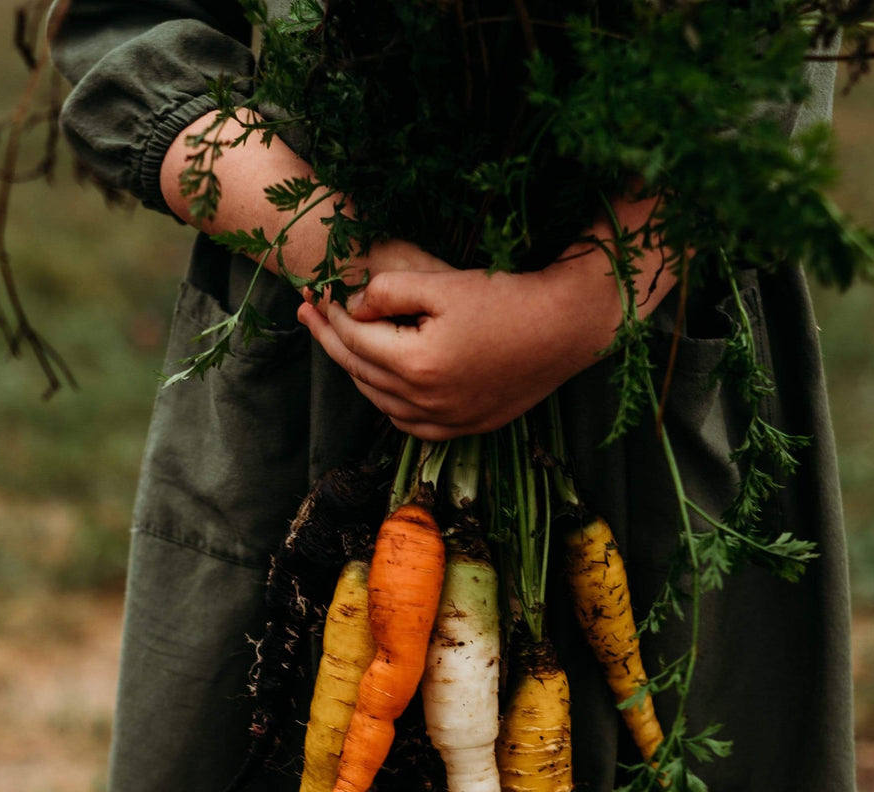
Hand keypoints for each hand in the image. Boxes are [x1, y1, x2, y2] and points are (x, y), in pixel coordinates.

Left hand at [297, 248, 621, 439]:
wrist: (565, 329)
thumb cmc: (507, 299)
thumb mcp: (441, 282)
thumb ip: (386, 291)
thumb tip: (353, 306)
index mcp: (416, 365)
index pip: (354, 339)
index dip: (330, 314)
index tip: (316, 294)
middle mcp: (426, 402)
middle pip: (360, 372)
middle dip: (330, 340)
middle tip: (309, 315)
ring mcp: (446, 421)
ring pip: (380, 400)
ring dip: (356, 371)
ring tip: (340, 343)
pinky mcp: (465, 427)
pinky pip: (409, 422)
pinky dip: (389, 400)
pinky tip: (383, 380)